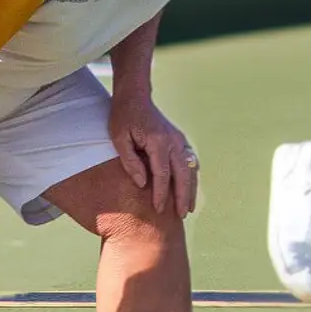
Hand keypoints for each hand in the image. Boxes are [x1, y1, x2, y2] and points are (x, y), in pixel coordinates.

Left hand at [111, 93, 198, 216]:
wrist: (135, 96)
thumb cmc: (123, 117)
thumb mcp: (119, 138)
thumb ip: (130, 161)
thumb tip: (142, 183)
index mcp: (158, 141)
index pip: (163, 174)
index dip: (162, 194)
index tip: (159, 210)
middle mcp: (174, 141)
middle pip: (183, 174)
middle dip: (183, 196)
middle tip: (182, 215)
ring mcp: (179, 140)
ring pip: (190, 169)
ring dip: (191, 189)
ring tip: (189, 208)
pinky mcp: (180, 141)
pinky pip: (190, 162)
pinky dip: (191, 178)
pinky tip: (189, 190)